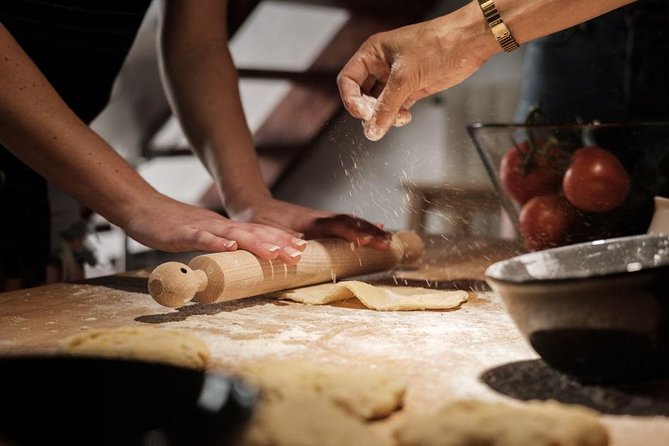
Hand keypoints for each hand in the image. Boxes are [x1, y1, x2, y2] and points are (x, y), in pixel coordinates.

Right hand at [124, 196, 306, 264]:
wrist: (142, 208)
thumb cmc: (172, 226)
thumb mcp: (203, 235)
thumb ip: (220, 244)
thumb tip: (239, 258)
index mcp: (224, 227)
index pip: (257, 232)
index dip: (280, 238)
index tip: (302, 247)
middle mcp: (218, 225)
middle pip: (253, 232)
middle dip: (278, 242)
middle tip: (300, 253)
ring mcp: (201, 227)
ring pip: (233, 234)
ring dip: (256, 243)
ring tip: (276, 252)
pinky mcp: (182, 233)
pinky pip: (201, 238)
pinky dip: (216, 243)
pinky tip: (230, 248)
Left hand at [228, 197, 390, 249]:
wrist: (252, 206)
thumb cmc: (257, 222)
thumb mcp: (265, 233)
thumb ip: (281, 241)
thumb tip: (298, 251)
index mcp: (307, 221)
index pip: (337, 224)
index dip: (353, 232)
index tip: (369, 239)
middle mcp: (318, 218)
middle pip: (350, 222)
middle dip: (370, 232)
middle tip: (389, 243)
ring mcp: (321, 219)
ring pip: (350, 221)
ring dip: (370, 230)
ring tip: (390, 240)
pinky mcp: (321, 222)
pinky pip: (346, 224)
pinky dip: (362, 227)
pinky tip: (376, 230)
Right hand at [337, 12, 493, 140]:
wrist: (467, 44)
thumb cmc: (437, 44)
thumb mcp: (405, 76)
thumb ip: (386, 106)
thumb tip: (372, 129)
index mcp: (372, 53)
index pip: (348, 80)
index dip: (351, 99)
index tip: (362, 114)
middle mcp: (381, 66)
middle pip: (362, 96)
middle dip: (369, 110)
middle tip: (379, 119)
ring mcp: (396, 78)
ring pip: (379, 105)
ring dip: (384, 116)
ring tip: (396, 118)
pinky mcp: (411, 88)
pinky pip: (395, 108)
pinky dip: (397, 116)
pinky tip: (405, 116)